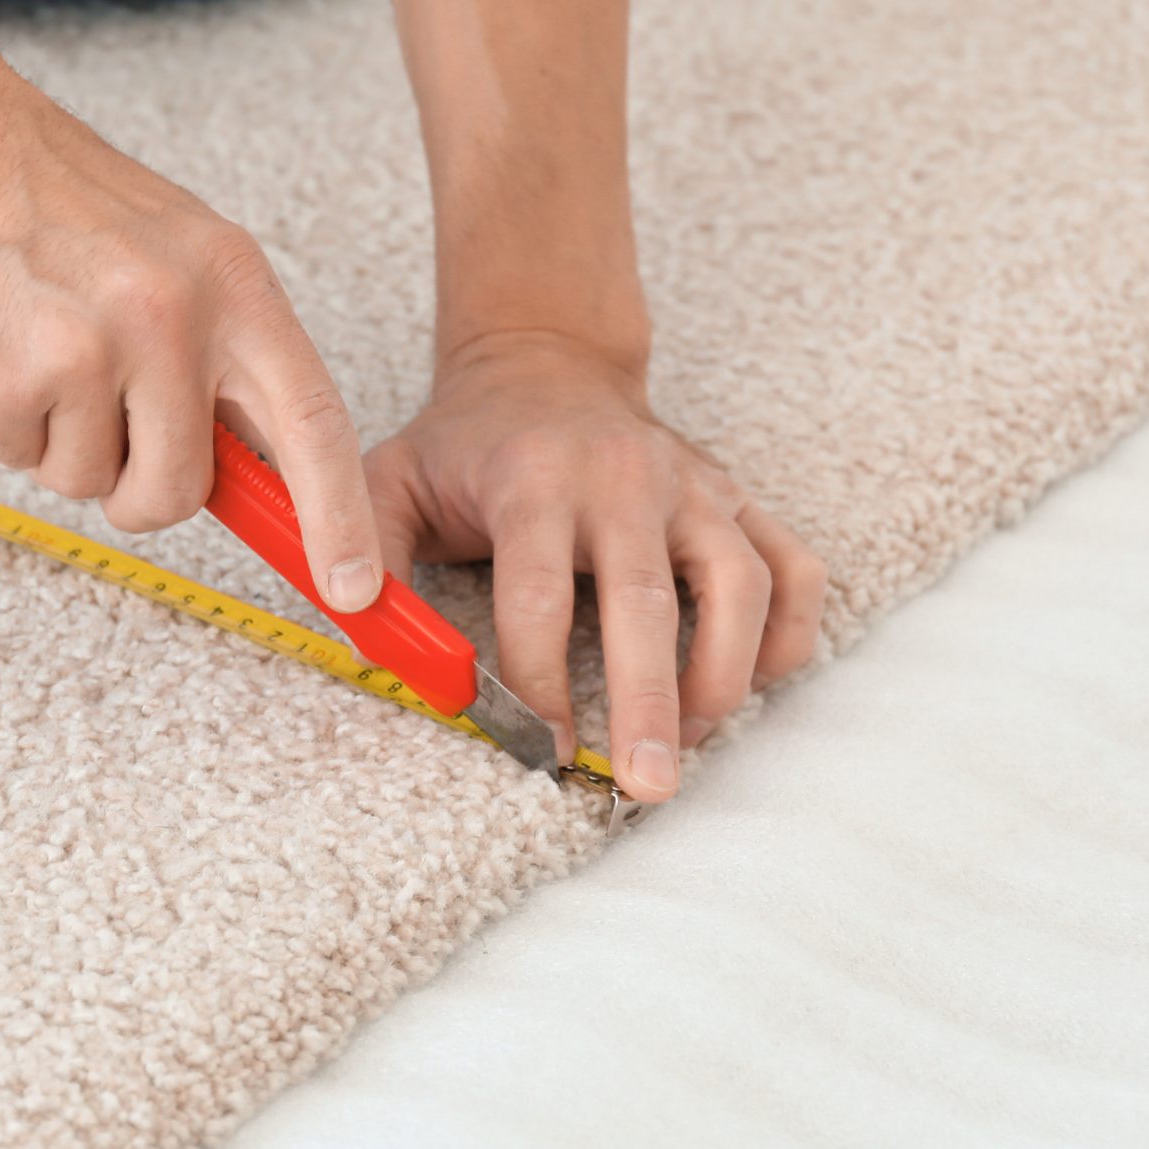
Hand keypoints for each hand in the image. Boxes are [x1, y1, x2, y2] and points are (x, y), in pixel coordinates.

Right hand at [0, 53, 389, 609]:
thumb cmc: (54, 196)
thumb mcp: (178, 252)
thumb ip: (223, 358)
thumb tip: (268, 474)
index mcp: (233, 279)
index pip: (312, 417)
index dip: (339, 515)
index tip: (358, 588)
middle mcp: (172, 313)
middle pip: (180, 490)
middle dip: (140, 488)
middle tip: (105, 420)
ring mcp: (88, 347)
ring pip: (92, 484)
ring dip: (62, 444)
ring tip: (40, 349)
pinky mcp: (7, 377)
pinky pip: (21, 460)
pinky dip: (5, 424)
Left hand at [363, 331, 825, 801]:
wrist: (545, 362)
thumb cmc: (466, 442)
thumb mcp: (392, 476)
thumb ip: (366, 546)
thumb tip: (355, 621)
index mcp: (534, 478)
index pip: (539, 591)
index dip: (539, 679)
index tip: (540, 749)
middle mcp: (624, 477)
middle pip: (647, 600)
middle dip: (648, 701)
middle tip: (645, 786)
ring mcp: (692, 487)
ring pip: (740, 585)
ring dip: (722, 674)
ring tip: (691, 741)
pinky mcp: (737, 498)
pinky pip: (793, 570)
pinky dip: (787, 636)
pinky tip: (749, 685)